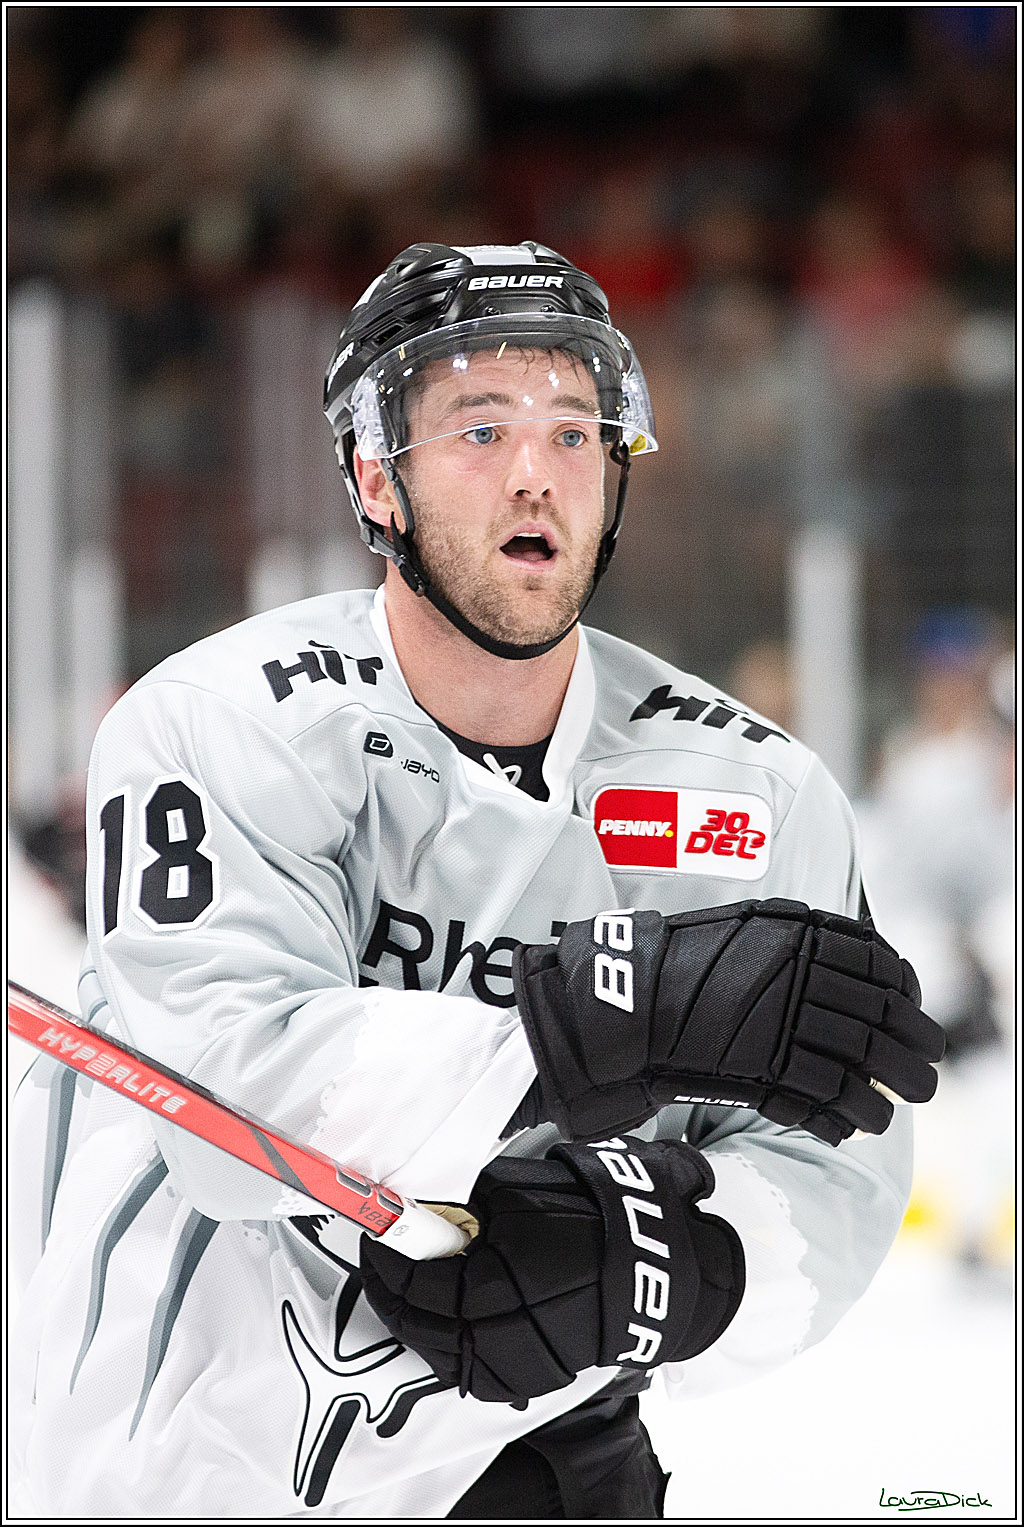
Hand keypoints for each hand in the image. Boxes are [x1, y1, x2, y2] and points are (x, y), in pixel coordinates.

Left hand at [359, 1136, 743, 1403]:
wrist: (660, 1263)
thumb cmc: (597, 1212)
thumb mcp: (528, 1189)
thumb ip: (475, 1205)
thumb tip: (427, 1210)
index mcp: (511, 1266)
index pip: (423, 1275)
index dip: (389, 1260)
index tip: (372, 1239)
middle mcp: (514, 1318)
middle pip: (426, 1320)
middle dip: (394, 1294)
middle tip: (378, 1268)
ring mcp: (526, 1354)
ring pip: (446, 1354)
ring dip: (414, 1326)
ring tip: (399, 1297)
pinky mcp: (539, 1373)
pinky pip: (478, 1375)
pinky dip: (450, 1354)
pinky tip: (438, 1331)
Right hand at [512, 899, 944, 1145]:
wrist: (624, 1005)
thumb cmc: (675, 963)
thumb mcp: (743, 928)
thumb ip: (796, 936)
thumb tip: (850, 948)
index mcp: (802, 936)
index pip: (883, 967)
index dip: (906, 997)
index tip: (910, 1012)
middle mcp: (803, 978)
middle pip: (885, 1021)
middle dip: (914, 1052)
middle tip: (923, 1074)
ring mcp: (787, 1026)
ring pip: (863, 1066)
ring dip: (886, 1093)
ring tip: (890, 1110)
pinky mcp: (768, 1071)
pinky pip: (826, 1099)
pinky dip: (845, 1117)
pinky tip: (850, 1126)